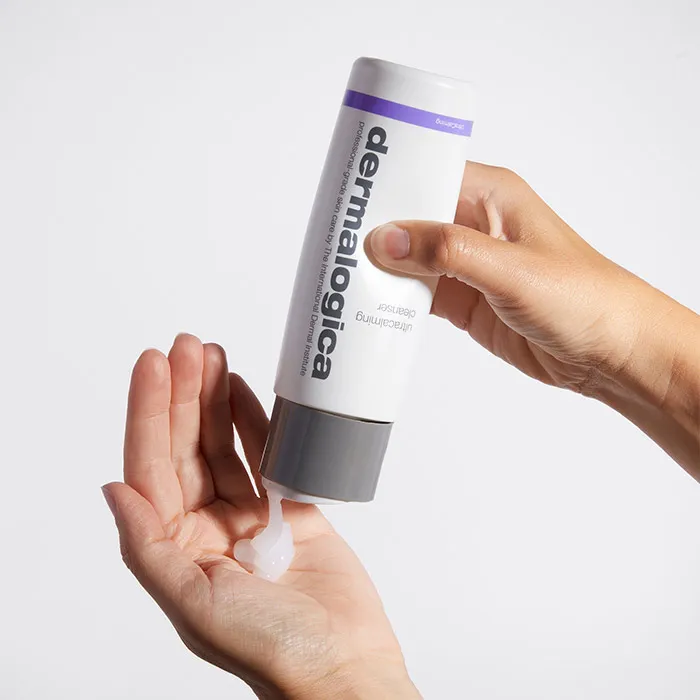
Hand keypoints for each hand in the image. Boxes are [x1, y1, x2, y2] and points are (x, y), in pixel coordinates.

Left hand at [102, 334, 419, 698]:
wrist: (344, 664)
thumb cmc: (273, 649)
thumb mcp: (196, 604)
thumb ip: (148, 547)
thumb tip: (113, 491)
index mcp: (177, 549)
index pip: (153, 466)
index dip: (150, 413)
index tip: (154, 366)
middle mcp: (207, 527)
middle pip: (186, 446)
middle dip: (183, 393)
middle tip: (186, 345)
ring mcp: (249, 515)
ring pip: (223, 444)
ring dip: (214, 398)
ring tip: (211, 354)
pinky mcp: (289, 508)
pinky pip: (266, 455)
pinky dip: (255, 421)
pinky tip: (241, 390)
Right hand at [368, 163, 699, 474]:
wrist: (608, 352)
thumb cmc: (584, 297)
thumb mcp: (510, 269)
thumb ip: (447, 252)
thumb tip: (388, 239)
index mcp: (490, 196)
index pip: (425, 176)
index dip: (386, 186)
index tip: (349, 198)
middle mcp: (474, 226)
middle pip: (409, 219)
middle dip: (374, 231)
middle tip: (334, 241)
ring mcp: (466, 266)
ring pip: (408, 259)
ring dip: (381, 269)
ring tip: (341, 274)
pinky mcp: (463, 301)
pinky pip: (416, 295)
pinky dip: (394, 300)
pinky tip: (370, 305)